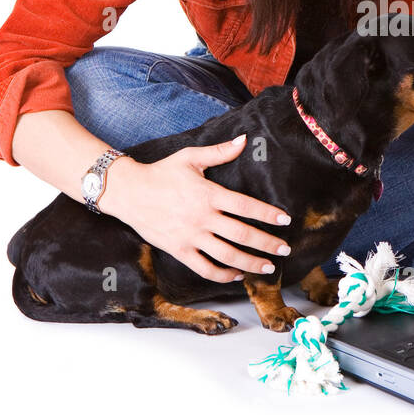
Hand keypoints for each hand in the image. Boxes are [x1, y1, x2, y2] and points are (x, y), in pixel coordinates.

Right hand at [100, 134, 291, 282]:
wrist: (128, 191)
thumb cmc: (161, 172)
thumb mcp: (190, 158)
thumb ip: (219, 152)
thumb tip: (244, 139)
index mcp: (208, 194)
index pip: (246, 206)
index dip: (268, 214)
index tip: (285, 220)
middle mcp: (202, 217)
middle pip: (242, 234)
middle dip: (267, 244)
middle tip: (285, 250)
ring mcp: (190, 236)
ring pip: (227, 255)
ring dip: (250, 263)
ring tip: (267, 268)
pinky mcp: (179, 250)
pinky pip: (204, 268)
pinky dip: (222, 274)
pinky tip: (236, 275)